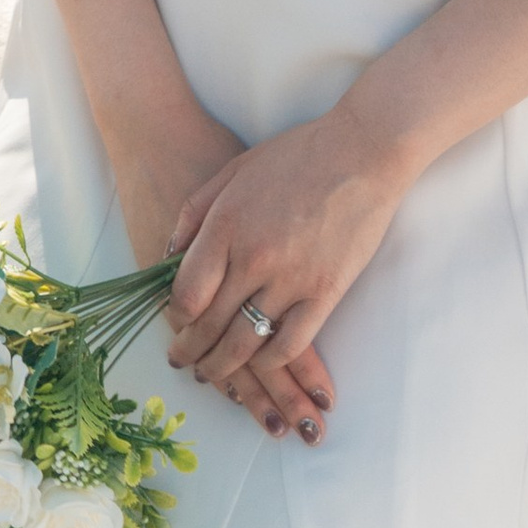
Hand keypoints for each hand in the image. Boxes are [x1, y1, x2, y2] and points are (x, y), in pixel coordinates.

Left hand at [163, 108, 407, 435]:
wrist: (358, 152)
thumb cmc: (294, 154)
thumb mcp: (231, 169)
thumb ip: (195, 212)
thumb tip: (169, 254)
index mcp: (225, 226)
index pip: (186, 293)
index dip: (176, 318)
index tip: (174, 326)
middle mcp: (253, 258)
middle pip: (211, 325)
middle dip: (192, 353)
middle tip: (183, 365)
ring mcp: (291, 279)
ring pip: (248, 342)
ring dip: (226, 368)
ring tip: (214, 376)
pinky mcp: (326, 292)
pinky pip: (292, 343)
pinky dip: (272, 363)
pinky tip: (262, 367)